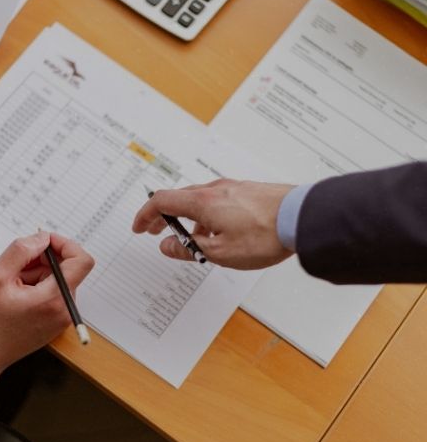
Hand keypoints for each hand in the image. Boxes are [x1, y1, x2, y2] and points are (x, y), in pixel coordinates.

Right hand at [0, 230, 93, 390]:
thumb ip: (21, 250)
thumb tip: (42, 237)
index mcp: (54, 298)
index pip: (82, 261)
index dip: (65, 244)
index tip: (44, 241)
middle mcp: (65, 309)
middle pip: (67, 268)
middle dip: (43, 260)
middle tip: (17, 266)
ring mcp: (63, 317)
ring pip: (58, 279)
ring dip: (37, 273)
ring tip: (13, 285)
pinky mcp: (57, 320)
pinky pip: (54, 292)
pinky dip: (38, 286)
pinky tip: (17, 294)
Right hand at [132, 178, 294, 270]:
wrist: (301, 218)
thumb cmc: (265, 235)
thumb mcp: (220, 252)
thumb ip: (189, 248)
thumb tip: (167, 245)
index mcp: (202, 202)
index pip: (162, 201)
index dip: (146, 215)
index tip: (139, 227)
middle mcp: (215, 189)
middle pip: (179, 198)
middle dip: (163, 216)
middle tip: (155, 230)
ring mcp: (233, 188)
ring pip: (199, 200)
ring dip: (187, 217)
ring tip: (190, 237)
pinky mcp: (248, 192)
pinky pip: (218, 201)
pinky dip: (206, 214)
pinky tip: (217, 230)